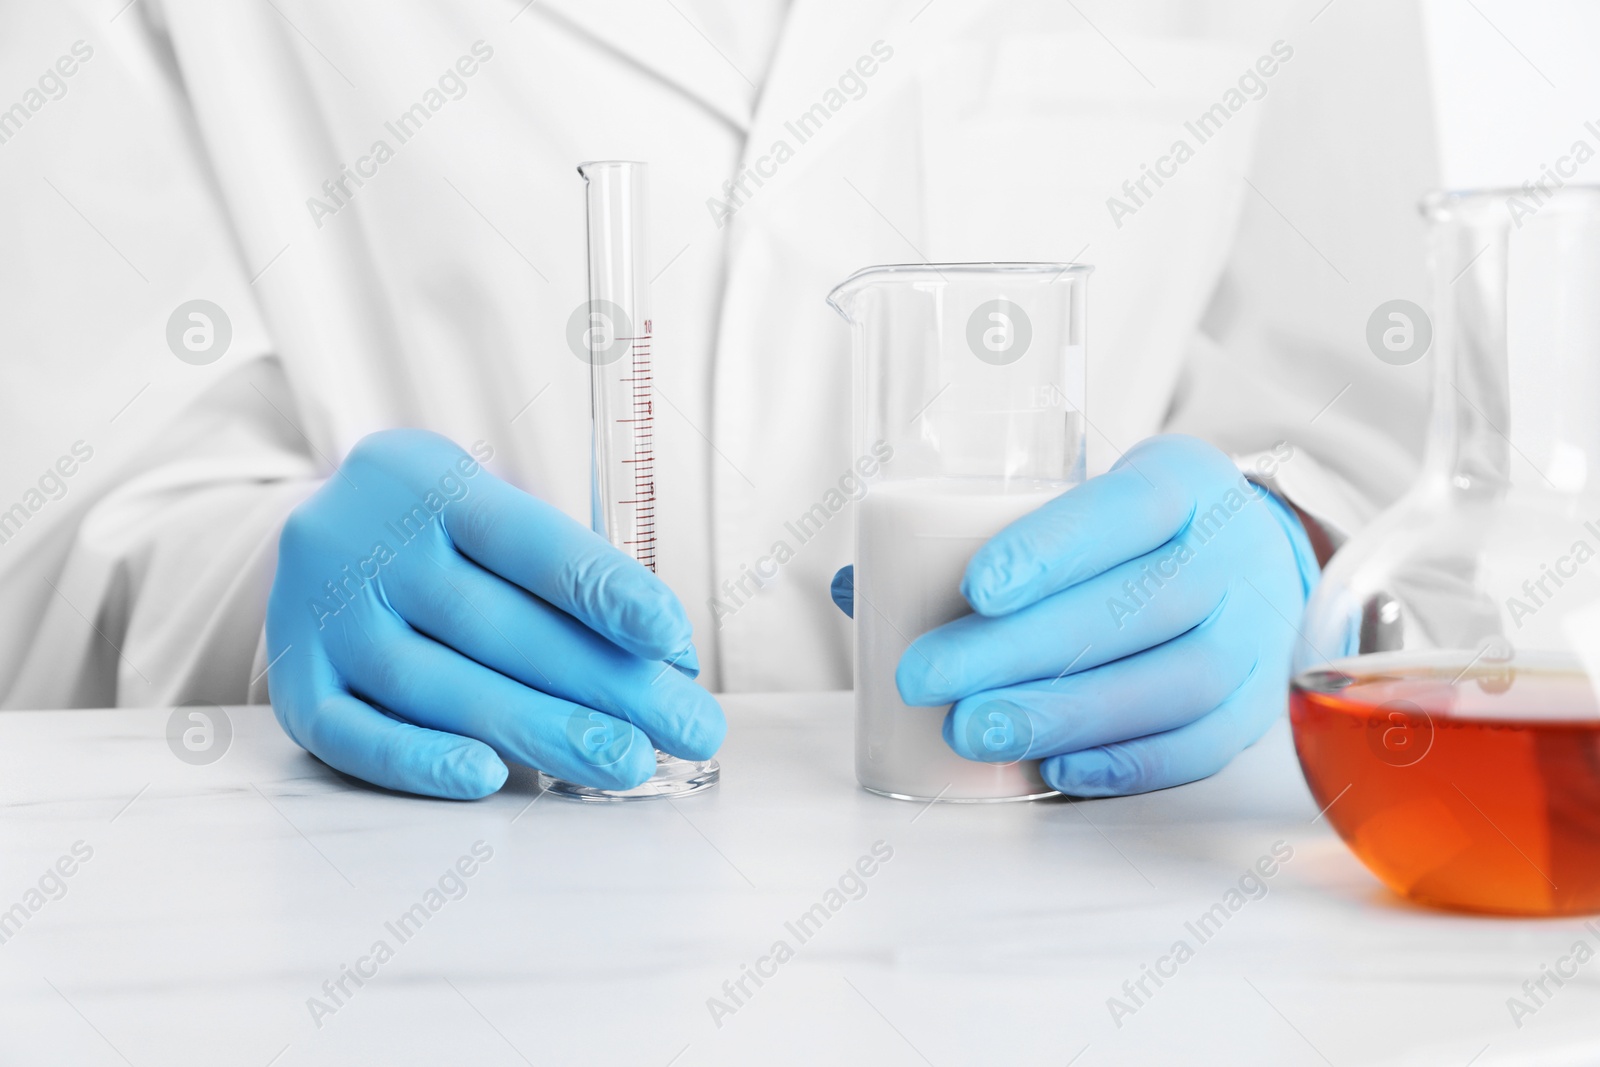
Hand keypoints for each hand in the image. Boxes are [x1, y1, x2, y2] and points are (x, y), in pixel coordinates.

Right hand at [266, 429, 723, 798]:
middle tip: (687, 727)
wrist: (322, 535)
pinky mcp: (293, 683)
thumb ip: (566, 575)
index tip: (672, 640)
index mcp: (425, 480)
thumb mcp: (490, 514)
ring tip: (626, 762)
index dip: (603, 591)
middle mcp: (364, 542)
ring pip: (435, 684)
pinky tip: (488, 776)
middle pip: (493, 625)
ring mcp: (319, 615)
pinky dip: (420, 760)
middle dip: (603, 683)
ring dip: (540, 731)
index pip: (526, 541)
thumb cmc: (442, 534)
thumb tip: (668, 660)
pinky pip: (351, 734)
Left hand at [831, 435, 1317, 795]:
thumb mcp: (1078, 500)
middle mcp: (1231, 554)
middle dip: (1022, 649)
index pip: (1126, 508)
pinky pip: (1202, 744)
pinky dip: (1128, 762)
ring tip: (973, 731)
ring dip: (1065, 711)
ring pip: (1173, 681)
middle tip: (928, 677)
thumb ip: (974, 534)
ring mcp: (1254, 636)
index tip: (975, 590)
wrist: (1254, 561)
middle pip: (1137, 605)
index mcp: (1183, 482)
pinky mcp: (1254, 707)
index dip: (1052, 548)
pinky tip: (1056, 768)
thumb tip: (859, 588)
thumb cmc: (1134, 535)